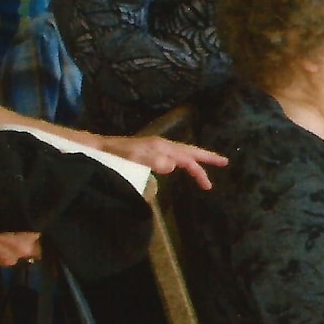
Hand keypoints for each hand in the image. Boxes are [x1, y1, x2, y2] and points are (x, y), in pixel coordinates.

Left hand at [99, 135, 227, 188]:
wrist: (100, 148)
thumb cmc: (115, 156)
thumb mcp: (133, 159)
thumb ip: (153, 161)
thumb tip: (174, 165)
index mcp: (161, 146)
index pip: (187, 157)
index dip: (201, 167)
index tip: (213, 178)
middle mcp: (161, 145)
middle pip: (189, 151)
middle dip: (206, 158)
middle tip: (224, 162)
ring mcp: (156, 147)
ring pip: (182, 153)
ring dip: (195, 161)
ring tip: (207, 171)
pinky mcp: (149, 152)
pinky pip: (173, 156)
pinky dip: (183, 161)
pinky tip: (182, 167)